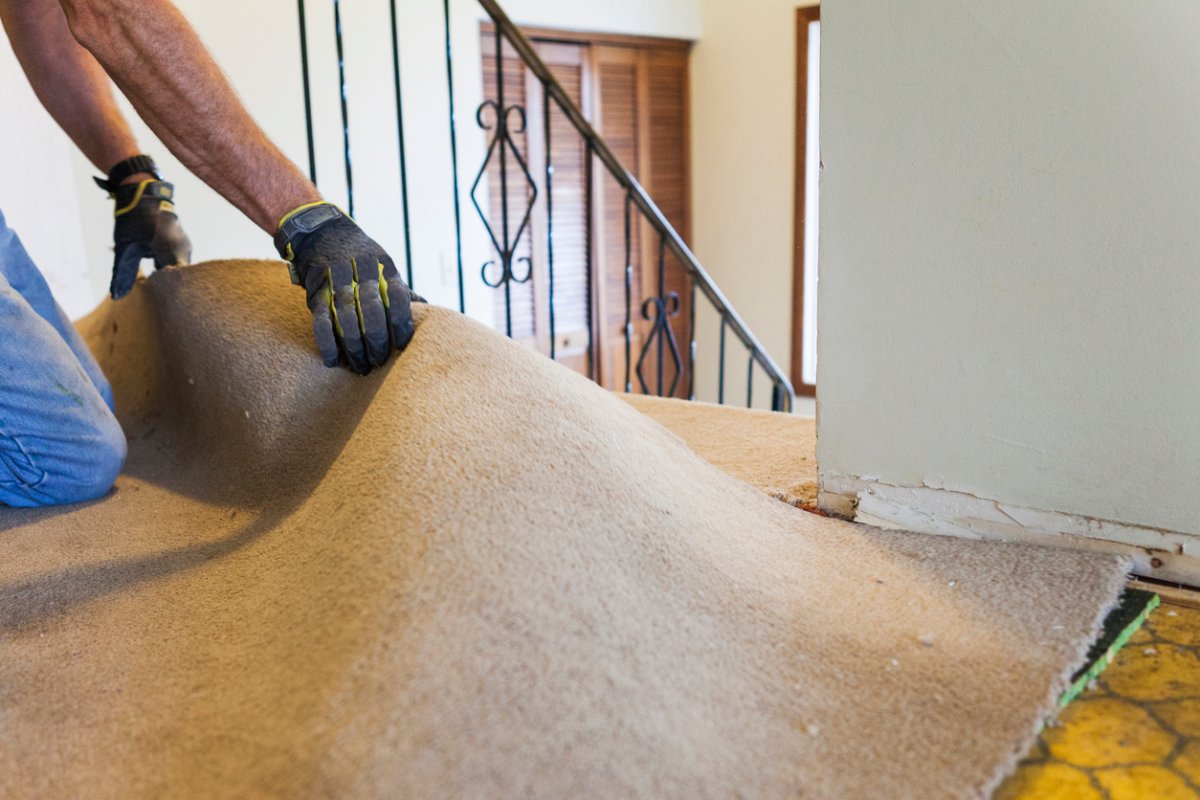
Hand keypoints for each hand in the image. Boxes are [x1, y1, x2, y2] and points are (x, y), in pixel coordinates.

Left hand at [110, 179, 191, 298]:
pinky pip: (180, 262)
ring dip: (168, 275)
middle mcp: (183, 249)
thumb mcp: (125, 247)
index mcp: (170, 250)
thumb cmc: (133, 218)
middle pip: (180, 278)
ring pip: (180, 270)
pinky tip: (157, 265)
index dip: (164, 293)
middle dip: (168, 286)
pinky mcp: (184, 243)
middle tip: (152, 291)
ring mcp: (186, 246)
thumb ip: (123, 272)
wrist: (144, 193)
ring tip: (154, 277)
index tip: (153, 297)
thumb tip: (117, 295)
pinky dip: (170, 267)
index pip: (174, 283)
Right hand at [274, 203, 415, 374]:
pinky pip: (321, 321)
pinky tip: (334, 361)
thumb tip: (427, 310)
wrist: (320, 232)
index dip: (401, 323)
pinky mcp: (315, 292)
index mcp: (383, 266)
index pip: (397, 296)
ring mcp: (336, 281)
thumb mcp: (384, 264)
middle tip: (379, 362)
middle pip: (371, 310)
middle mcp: (360, 271)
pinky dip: (327, 343)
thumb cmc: (360, 256)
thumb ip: (401, 289)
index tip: (402, 345)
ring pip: (346, 318)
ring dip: (354, 348)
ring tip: (361, 367)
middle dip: (377, 340)